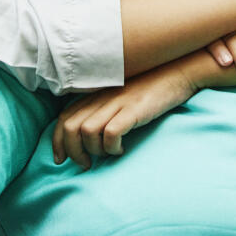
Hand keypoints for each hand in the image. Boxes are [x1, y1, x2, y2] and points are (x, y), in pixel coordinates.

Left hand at [51, 62, 200, 168]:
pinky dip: (112, 147)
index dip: (57, 141)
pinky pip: (111, 133)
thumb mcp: (120, 96)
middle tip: (85, 164)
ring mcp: (117, 102)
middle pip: (70, 127)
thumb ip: (102, 109)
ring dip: (94, 151)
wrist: (178, 71)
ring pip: (87, 132)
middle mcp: (102, 97)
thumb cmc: (150, 88)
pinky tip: (122, 149)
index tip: (60, 159)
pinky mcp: (134, 109)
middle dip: (72, 152)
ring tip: (108, 154)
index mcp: (95, 94)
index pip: (63, 118)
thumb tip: (87, 135)